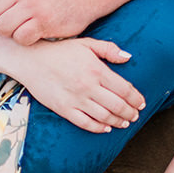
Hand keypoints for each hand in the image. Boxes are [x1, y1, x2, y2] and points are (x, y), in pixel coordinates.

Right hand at [15, 39, 142, 133]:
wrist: (32, 59)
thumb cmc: (60, 50)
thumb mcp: (86, 44)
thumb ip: (109, 49)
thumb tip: (128, 57)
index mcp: (96, 70)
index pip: (124, 89)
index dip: (136, 98)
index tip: (141, 103)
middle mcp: (88, 86)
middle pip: (117, 105)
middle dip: (130, 112)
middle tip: (136, 116)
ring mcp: (76, 99)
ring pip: (104, 116)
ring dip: (118, 121)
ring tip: (125, 122)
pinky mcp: (64, 109)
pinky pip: (85, 123)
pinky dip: (98, 128)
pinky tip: (106, 128)